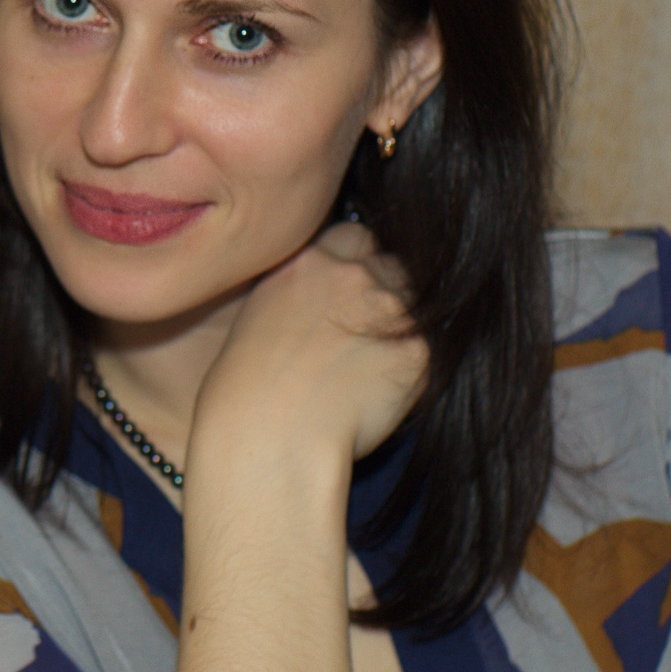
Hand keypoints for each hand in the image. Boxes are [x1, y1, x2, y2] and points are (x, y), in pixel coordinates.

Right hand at [194, 222, 427, 468]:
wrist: (270, 435)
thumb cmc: (245, 391)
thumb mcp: (260, 315)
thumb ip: (303, 293)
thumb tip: (326, 304)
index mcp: (307, 262)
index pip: (355, 236)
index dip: (356, 263)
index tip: (348, 292)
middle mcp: (352, 275)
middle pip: (392, 265)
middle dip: (384, 292)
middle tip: (364, 334)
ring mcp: (390, 310)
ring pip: (416, 306)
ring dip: (402, 329)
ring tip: (367, 371)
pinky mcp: (418, 352)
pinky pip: (425, 352)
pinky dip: (408, 371)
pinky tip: (376, 395)